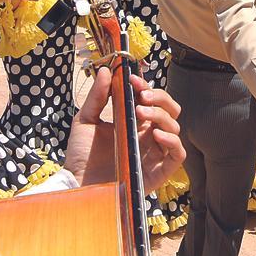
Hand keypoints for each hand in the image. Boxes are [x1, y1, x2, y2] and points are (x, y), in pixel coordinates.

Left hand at [63, 66, 185, 189]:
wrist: (76, 184)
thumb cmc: (81, 156)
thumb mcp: (85, 120)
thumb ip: (97, 96)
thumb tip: (106, 71)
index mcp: (135, 123)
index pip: (152, 100)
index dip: (147, 87)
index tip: (132, 80)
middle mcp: (148, 137)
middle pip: (170, 110)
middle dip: (161, 98)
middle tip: (142, 97)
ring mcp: (155, 154)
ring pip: (175, 128)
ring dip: (161, 115)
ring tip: (140, 112)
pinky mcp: (159, 172)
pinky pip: (178, 154)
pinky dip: (172, 141)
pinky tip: (155, 135)